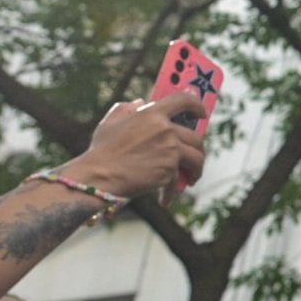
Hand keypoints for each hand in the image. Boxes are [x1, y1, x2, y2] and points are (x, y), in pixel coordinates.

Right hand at [66, 93, 209, 206]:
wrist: (98, 176)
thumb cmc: (101, 151)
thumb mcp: (110, 123)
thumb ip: (125, 109)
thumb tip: (139, 102)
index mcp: (152, 113)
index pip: (183, 100)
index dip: (197, 105)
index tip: (202, 113)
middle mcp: (165, 129)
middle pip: (196, 137)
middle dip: (198, 149)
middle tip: (193, 159)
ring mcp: (169, 149)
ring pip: (197, 158)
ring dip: (196, 170)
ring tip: (190, 178)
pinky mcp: (169, 170)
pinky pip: (178, 180)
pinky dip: (171, 192)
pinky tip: (164, 200)